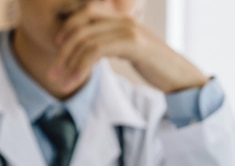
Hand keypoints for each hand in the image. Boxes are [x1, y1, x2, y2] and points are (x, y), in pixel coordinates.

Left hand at [49, 2, 209, 93]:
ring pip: (85, 41)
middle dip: (61, 52)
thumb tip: (92, 53)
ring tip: (60, 83)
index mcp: (122, 18)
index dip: (67, 29)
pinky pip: (96, 52)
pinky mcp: (133, 45)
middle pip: (80, 28)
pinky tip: (75, 81)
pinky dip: (81, 67)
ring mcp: (129, 30)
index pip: (85, 13)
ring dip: (68, 64)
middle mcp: (124, 20)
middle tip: (53, 74)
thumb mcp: (131, 52)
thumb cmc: (156, 68)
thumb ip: (112, 46)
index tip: (56, 51)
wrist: (182, 78)